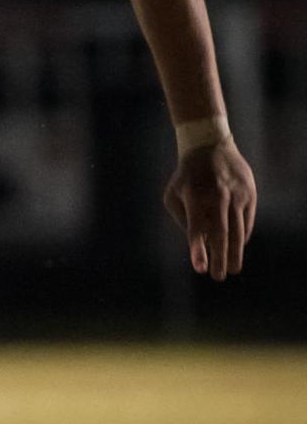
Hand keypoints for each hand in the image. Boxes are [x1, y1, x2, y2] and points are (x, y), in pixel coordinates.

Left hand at [163, 140, 256, 279]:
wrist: (209, 147)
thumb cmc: (186, 178)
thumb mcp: (173, 196)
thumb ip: (184, 221)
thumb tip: (200, 245)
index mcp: (194, 198)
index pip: (197, 228)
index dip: (198, 249)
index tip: (200, 269)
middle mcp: (217, 197)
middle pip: (221, 234)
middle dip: (220, 258)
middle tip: (218, 277)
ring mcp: (236, 195)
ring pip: (238, 230)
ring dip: (235, 252)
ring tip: (231, 269)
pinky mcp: (249, 194)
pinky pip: (247, 221)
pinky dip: (242, 236)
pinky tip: (237, 247)